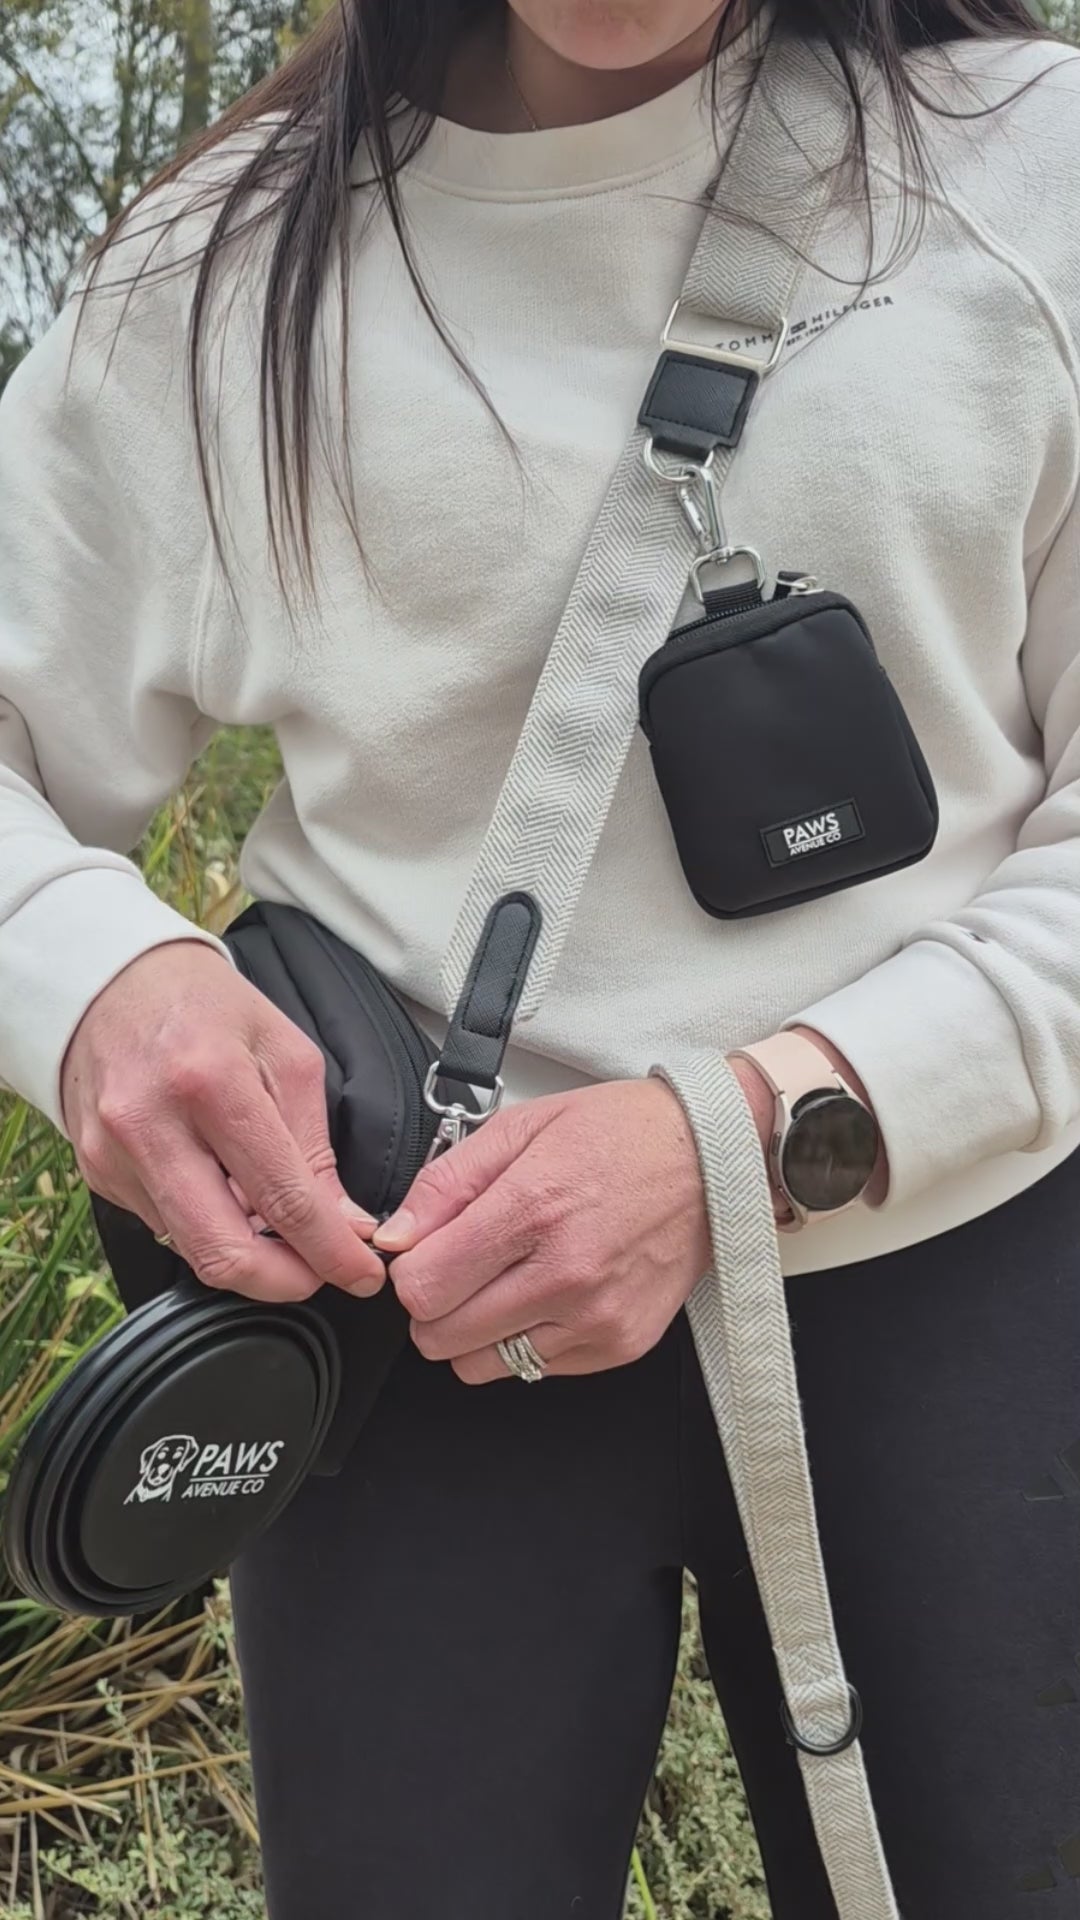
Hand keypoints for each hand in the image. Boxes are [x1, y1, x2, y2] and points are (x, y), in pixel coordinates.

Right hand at [61, 941, 385, 1302]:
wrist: (109, 981)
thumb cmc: (206, 1007)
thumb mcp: (285, 1053)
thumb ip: (315, 1145)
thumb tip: (345, 1223)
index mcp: (211, 1082)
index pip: (281, 1198)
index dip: (331, 1252)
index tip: (363, 1273)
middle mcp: (150, 1125)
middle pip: (222, 1251)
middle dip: (285, 1281)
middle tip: (321, 1272)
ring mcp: (113, 1154)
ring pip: (192, 1249)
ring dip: (247, 1253)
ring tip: (278, 1223)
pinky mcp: (96, 1172)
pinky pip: (164, 1225)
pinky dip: (207, 1223)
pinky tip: (225, 1191)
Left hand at [373, 1078, 710, 1383]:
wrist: (713, 1158)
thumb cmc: (621, 1134)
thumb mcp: (522, 1128)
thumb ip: (447, 1183)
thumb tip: (395, 1237)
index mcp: (533, 1209)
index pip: (423, 1286)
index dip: (411, 1270)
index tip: (426, 1252)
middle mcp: (565, 1273)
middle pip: (440, 1336)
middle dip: (436, 1304)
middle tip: (464, 1267)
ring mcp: (596, 1318)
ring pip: (480, 1366)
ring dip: (476, 1331)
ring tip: (508, 1280)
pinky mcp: (620, 1345)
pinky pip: (534, 1370)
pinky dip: (526, 1340)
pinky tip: (550, 1293)